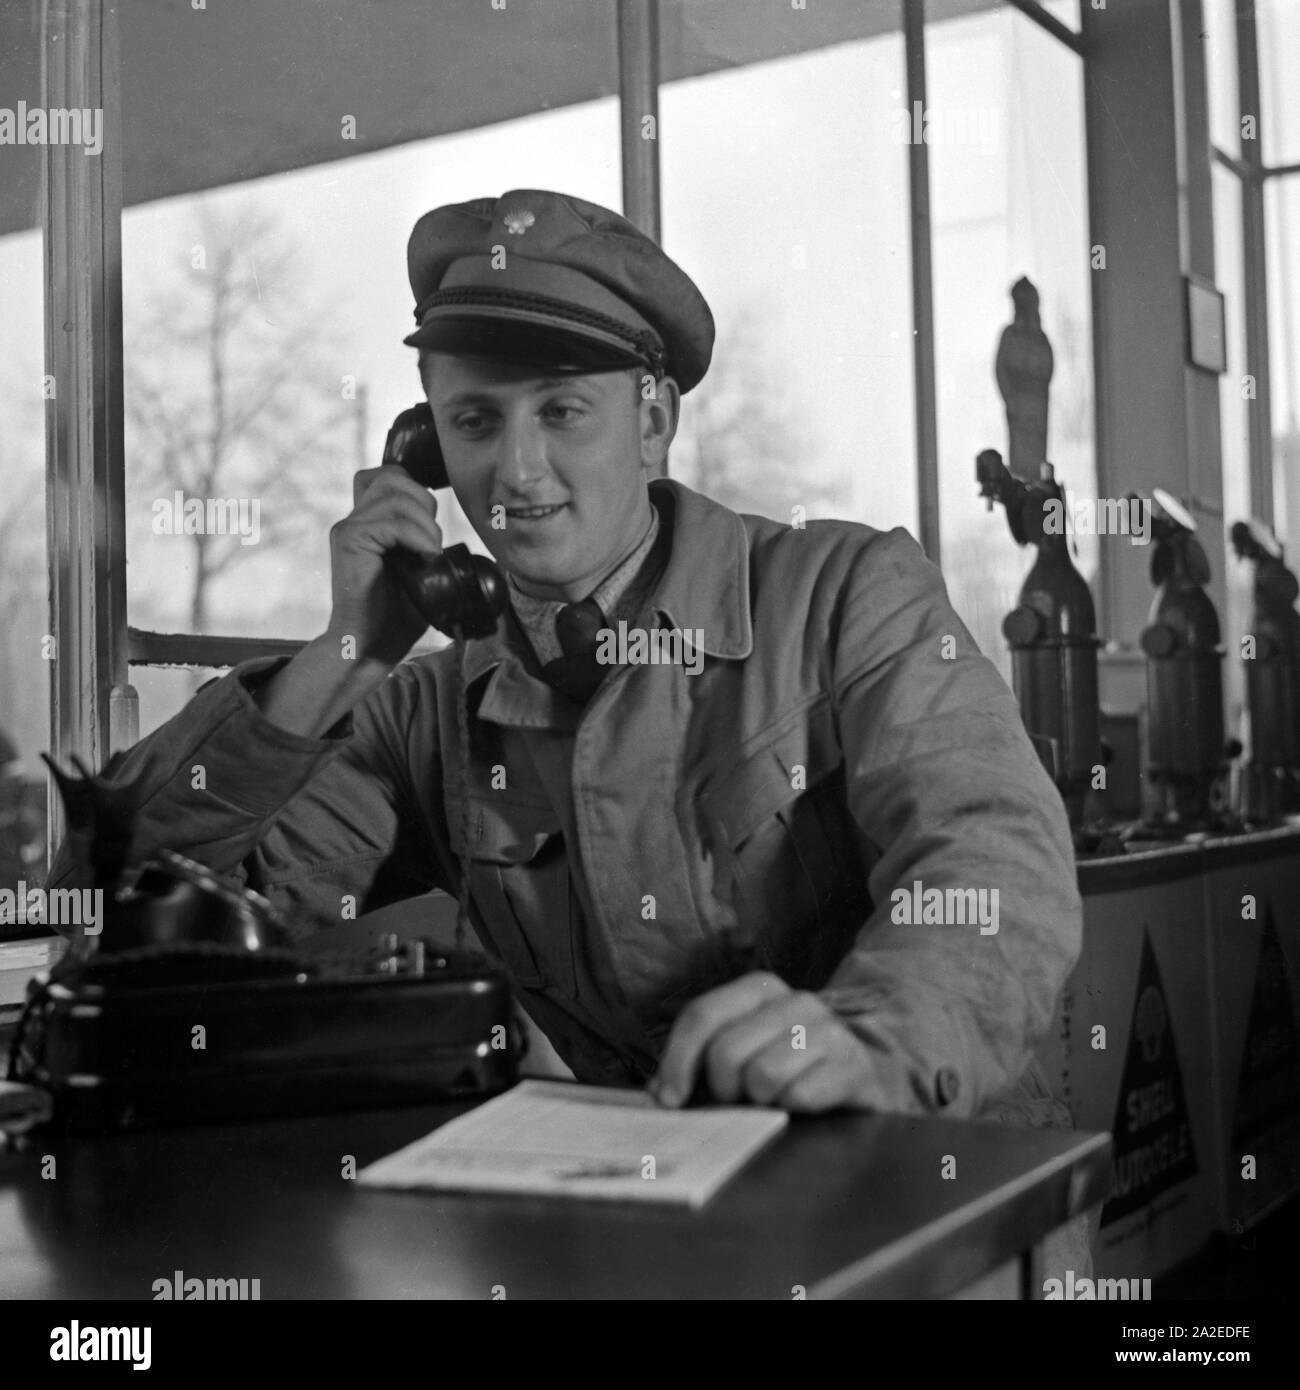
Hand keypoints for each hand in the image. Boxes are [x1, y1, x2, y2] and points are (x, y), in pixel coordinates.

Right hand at [326, 466, 444, 666]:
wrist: (371, 645)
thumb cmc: (397, 615)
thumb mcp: (421, 570)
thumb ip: (427, 542)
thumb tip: (458, 536)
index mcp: (368, 522)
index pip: (389, 476)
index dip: (416, 490)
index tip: (431, 528)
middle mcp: (354, 519)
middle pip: (393, 476)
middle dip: (424, 502)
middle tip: (432, 542)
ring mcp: (349, 528)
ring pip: (395, 494)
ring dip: (424, 524)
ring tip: (430, 554)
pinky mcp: (349, 541)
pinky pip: (391, 522)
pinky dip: (417, 537)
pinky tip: (424, 559)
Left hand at [649, 972, 878, 1112]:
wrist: (867, 1075)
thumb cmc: (790, 1066)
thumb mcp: (744, 1050)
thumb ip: (699, 1061)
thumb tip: (659, 1093)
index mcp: (760, 989)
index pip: (701, 1016)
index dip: (677, 1061)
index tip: (668, 1099)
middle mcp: (796, 1001)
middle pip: (726, 1053)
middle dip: (723, 1089)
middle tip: (739, 1099)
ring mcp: (829, 1031)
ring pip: (762, 1076)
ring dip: (760, 1101)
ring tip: (773, 1099)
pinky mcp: (854, 1068)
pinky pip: (799, 1096)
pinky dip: (793, 1110)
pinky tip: (802, 1105)